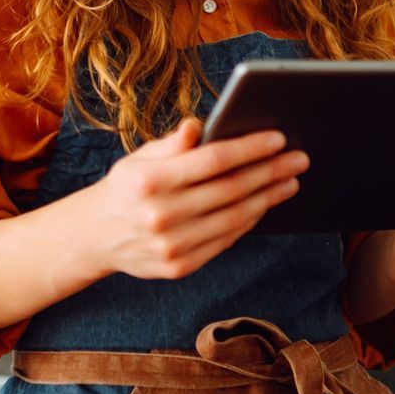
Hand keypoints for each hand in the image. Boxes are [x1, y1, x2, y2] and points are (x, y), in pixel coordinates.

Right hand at [73, 118, 305, 280]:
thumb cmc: (125, 188)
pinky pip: (225, 241)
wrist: (95, 236)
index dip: (249, 148)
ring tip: (290, 182)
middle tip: (299, 159)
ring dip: (268, 198)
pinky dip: (249, 221)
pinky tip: (263, 204)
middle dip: (270, 172)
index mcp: (149, 180)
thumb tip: (201, 126)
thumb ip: (172, 144)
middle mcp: (160, 215)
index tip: (279, 139)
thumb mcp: (139, 157)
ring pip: (233, 218)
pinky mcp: (179, 267)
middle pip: (230, 190)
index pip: (212, 160)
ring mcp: (170, 245)